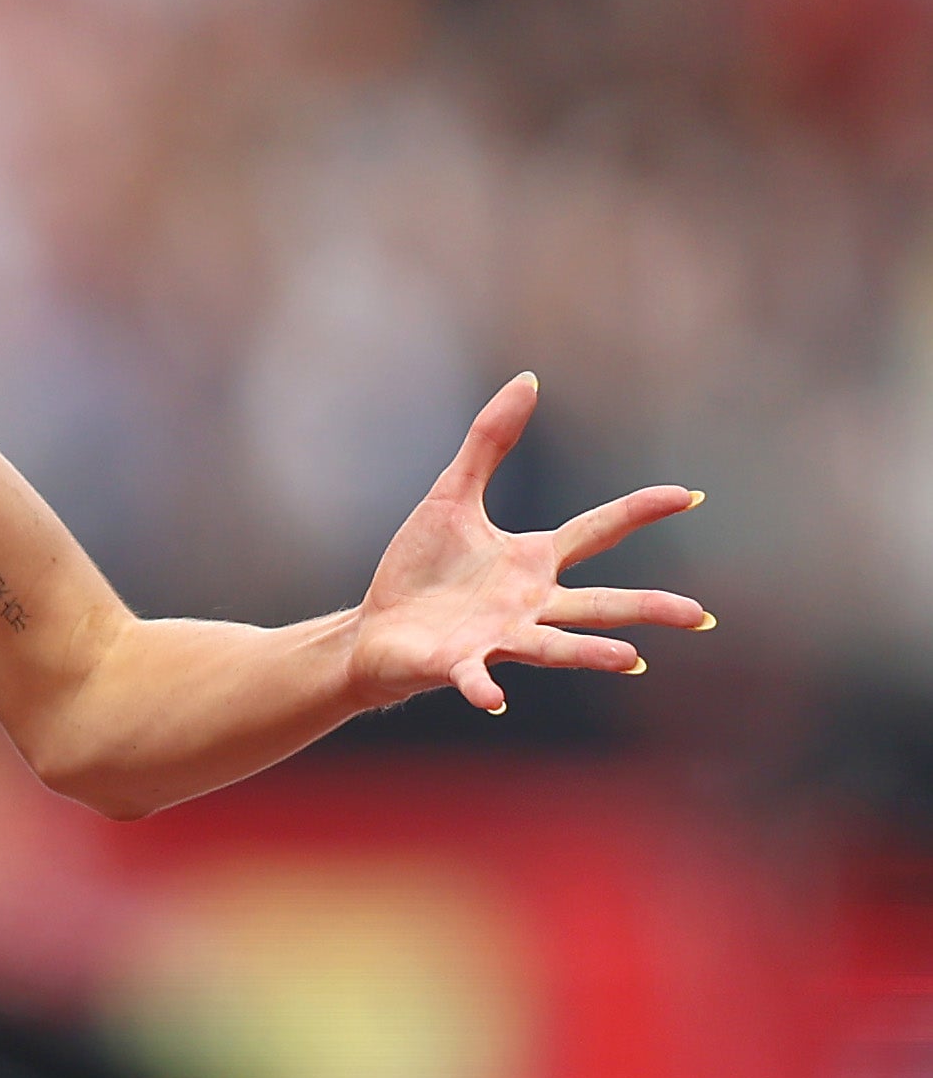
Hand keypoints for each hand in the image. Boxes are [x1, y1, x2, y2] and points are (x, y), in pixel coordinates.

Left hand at [352, 372, 710, 714]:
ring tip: (630, 659)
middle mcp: (528, 604)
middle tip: (701, 616)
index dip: (638, 513)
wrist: (376, 629)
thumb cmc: (421, 569)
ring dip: (589, 653)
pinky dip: (484, 687)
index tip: (688, 496)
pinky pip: (475, 676)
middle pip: (597, 603)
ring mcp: (498, 638)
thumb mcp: (452, 495)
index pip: (596, 532)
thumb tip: (527, 380)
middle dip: (647, 608)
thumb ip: (488, 442)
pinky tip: (494, 698)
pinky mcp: (458, 663)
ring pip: (553, 646)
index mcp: (532, 562)